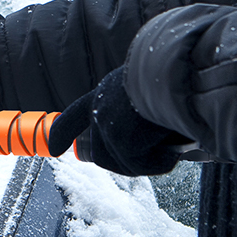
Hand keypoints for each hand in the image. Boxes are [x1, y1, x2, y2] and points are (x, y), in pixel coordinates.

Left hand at [46, 67, 188, 175]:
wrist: (181, 70)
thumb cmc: (176, 76)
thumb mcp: (148, 87)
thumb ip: (137, 108)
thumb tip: (152, 134)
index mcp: (105, 92)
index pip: (74, 116)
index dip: (63, 134)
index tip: (54, 148)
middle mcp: (100, 107)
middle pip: (101, 154)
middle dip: (128, 162)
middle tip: (160, 155)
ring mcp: (106, 124)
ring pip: (122, 164)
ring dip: (149, 162)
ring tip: (173, 144)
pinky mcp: (120, 139)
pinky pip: (140, 166)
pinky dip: (161, 162)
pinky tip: (176, 147)